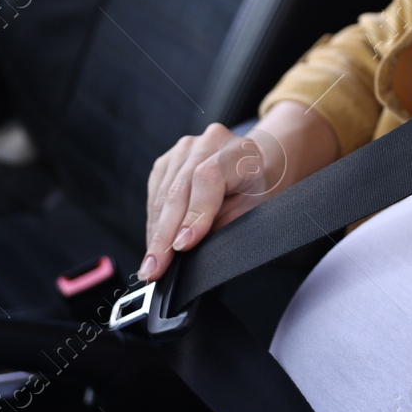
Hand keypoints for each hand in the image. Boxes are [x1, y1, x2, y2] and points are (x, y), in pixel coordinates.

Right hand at [138, 122, 287, 283]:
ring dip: (155, 233)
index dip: (194, 214)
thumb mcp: (257, 208)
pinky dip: (154, 223)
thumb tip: (189, 244)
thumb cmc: (260, 188)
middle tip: (155, 268)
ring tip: (151, 265)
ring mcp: (185, 149)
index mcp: (239, 152)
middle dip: (165, 235)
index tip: (182, 246)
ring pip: (162, 195)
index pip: (208, 178)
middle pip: (178, 189)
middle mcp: (209, 143)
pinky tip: (154, 244)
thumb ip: (228, 221)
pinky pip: (154, 194)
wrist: (259, 163)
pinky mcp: (167, 161)